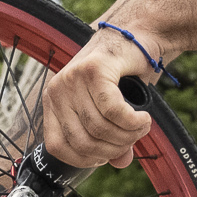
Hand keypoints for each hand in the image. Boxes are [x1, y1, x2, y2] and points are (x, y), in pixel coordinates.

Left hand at [39, 26, 158, 169]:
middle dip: (113, 148)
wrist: (137, 34)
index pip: (58, 147)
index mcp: (53, 103)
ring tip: (141, 127)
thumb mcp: (111, 109)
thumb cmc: (122, 73)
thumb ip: (112, 138)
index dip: (85, 159)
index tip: (107, 155)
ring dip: (128, 135)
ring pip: (99, 127)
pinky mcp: (94, 70)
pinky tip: (143, 119)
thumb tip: (119, 163)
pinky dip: (132, 122)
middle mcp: (57, 90)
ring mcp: (72, 78)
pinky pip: (112, 110)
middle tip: (132, 139)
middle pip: (83, 141)